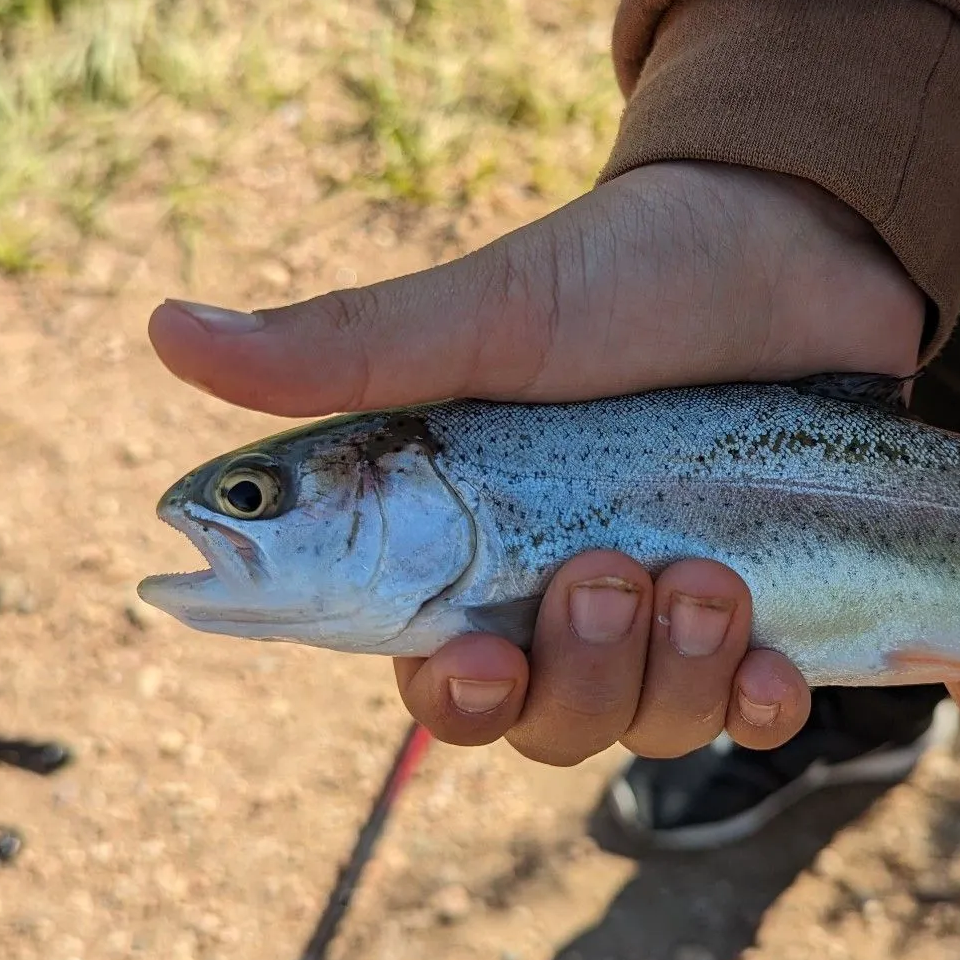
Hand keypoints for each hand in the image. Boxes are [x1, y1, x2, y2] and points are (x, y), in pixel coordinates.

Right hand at [148, 161, 924, 764]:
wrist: (796, 234)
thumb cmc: (627, 273)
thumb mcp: (490, 315)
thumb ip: (347, 353)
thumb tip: (162, 328)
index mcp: (478, 547)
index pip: (436, 671)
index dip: (452, 697)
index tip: (476, 660)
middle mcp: (567, 595)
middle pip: (546, 722)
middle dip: (577, 673)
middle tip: (610, 572)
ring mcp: (672, 610)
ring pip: (647, 725)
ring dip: (675, 673)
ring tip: (709, 575)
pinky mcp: (772, 607)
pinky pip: (755, 716)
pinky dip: (761, 704)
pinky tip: (775, 660)